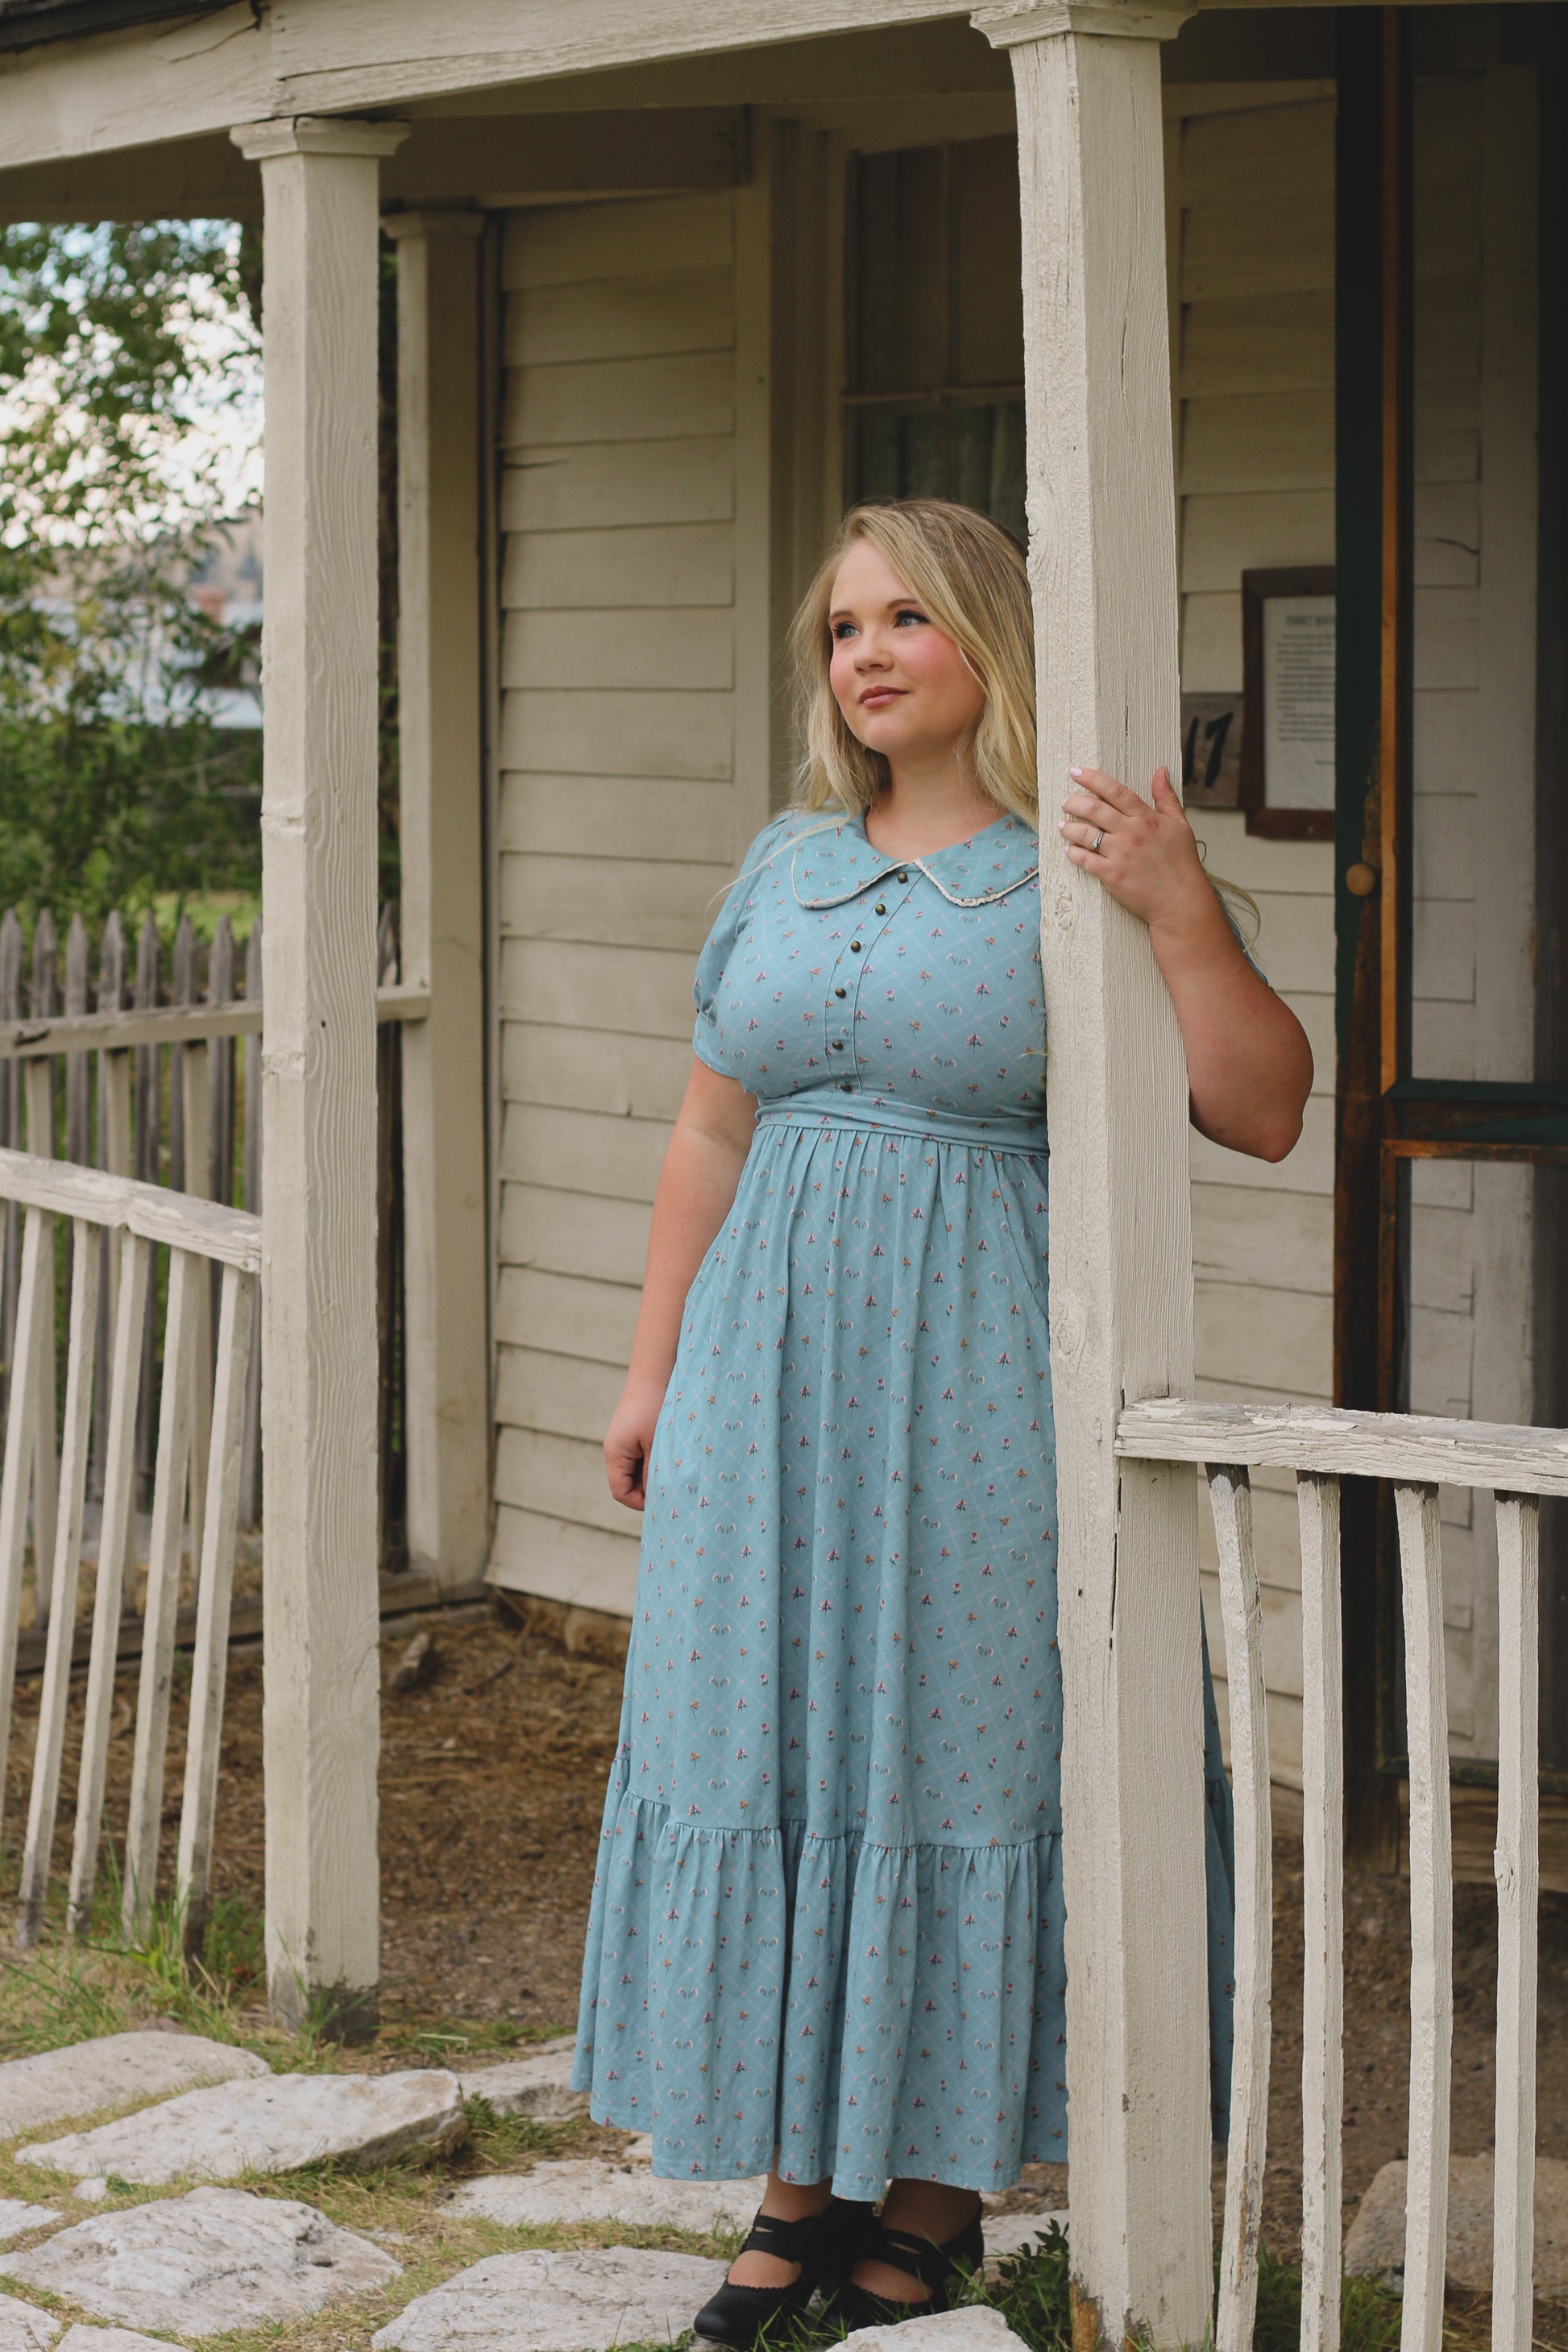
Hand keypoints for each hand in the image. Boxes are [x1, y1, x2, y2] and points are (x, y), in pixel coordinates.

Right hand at [604, 1374, 666, 1510]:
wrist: (655, 1373)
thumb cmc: (655, 1408)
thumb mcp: (657, 1445)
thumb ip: (655, 1473)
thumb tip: (659, 1498)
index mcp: (615, 1454)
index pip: (620, 1492)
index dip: (640, 1502)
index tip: (664, 1499)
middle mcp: (616, 1450)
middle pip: (628, 1483)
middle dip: (648, 1488)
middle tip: (673, 1486)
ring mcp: (625, 1441)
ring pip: (637, 1470)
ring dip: (653, 1473)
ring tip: (674, 1468)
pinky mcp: (635, 1433)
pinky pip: (642, 1456)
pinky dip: (655, 1460)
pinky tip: (671, 1455)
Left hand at [1058, 764, 1212, 936]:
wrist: (1180, 901)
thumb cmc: (1182, 863)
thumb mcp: (1180, 824)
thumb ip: (1166, 797)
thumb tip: (1160, 771)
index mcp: (1146, 818)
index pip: (1114, 791)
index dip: (1092, 779)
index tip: (1076, 771)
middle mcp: (1130, 833)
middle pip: (1094, 809)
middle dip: (1074, 801)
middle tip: (1065, 801)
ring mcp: (1119, 854)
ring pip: (1085, 834)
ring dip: (1069, 827)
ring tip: (1062, 824)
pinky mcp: (1111, 875)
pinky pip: (1084, 860)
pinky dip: (1073, 853)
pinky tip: (1068, 848)